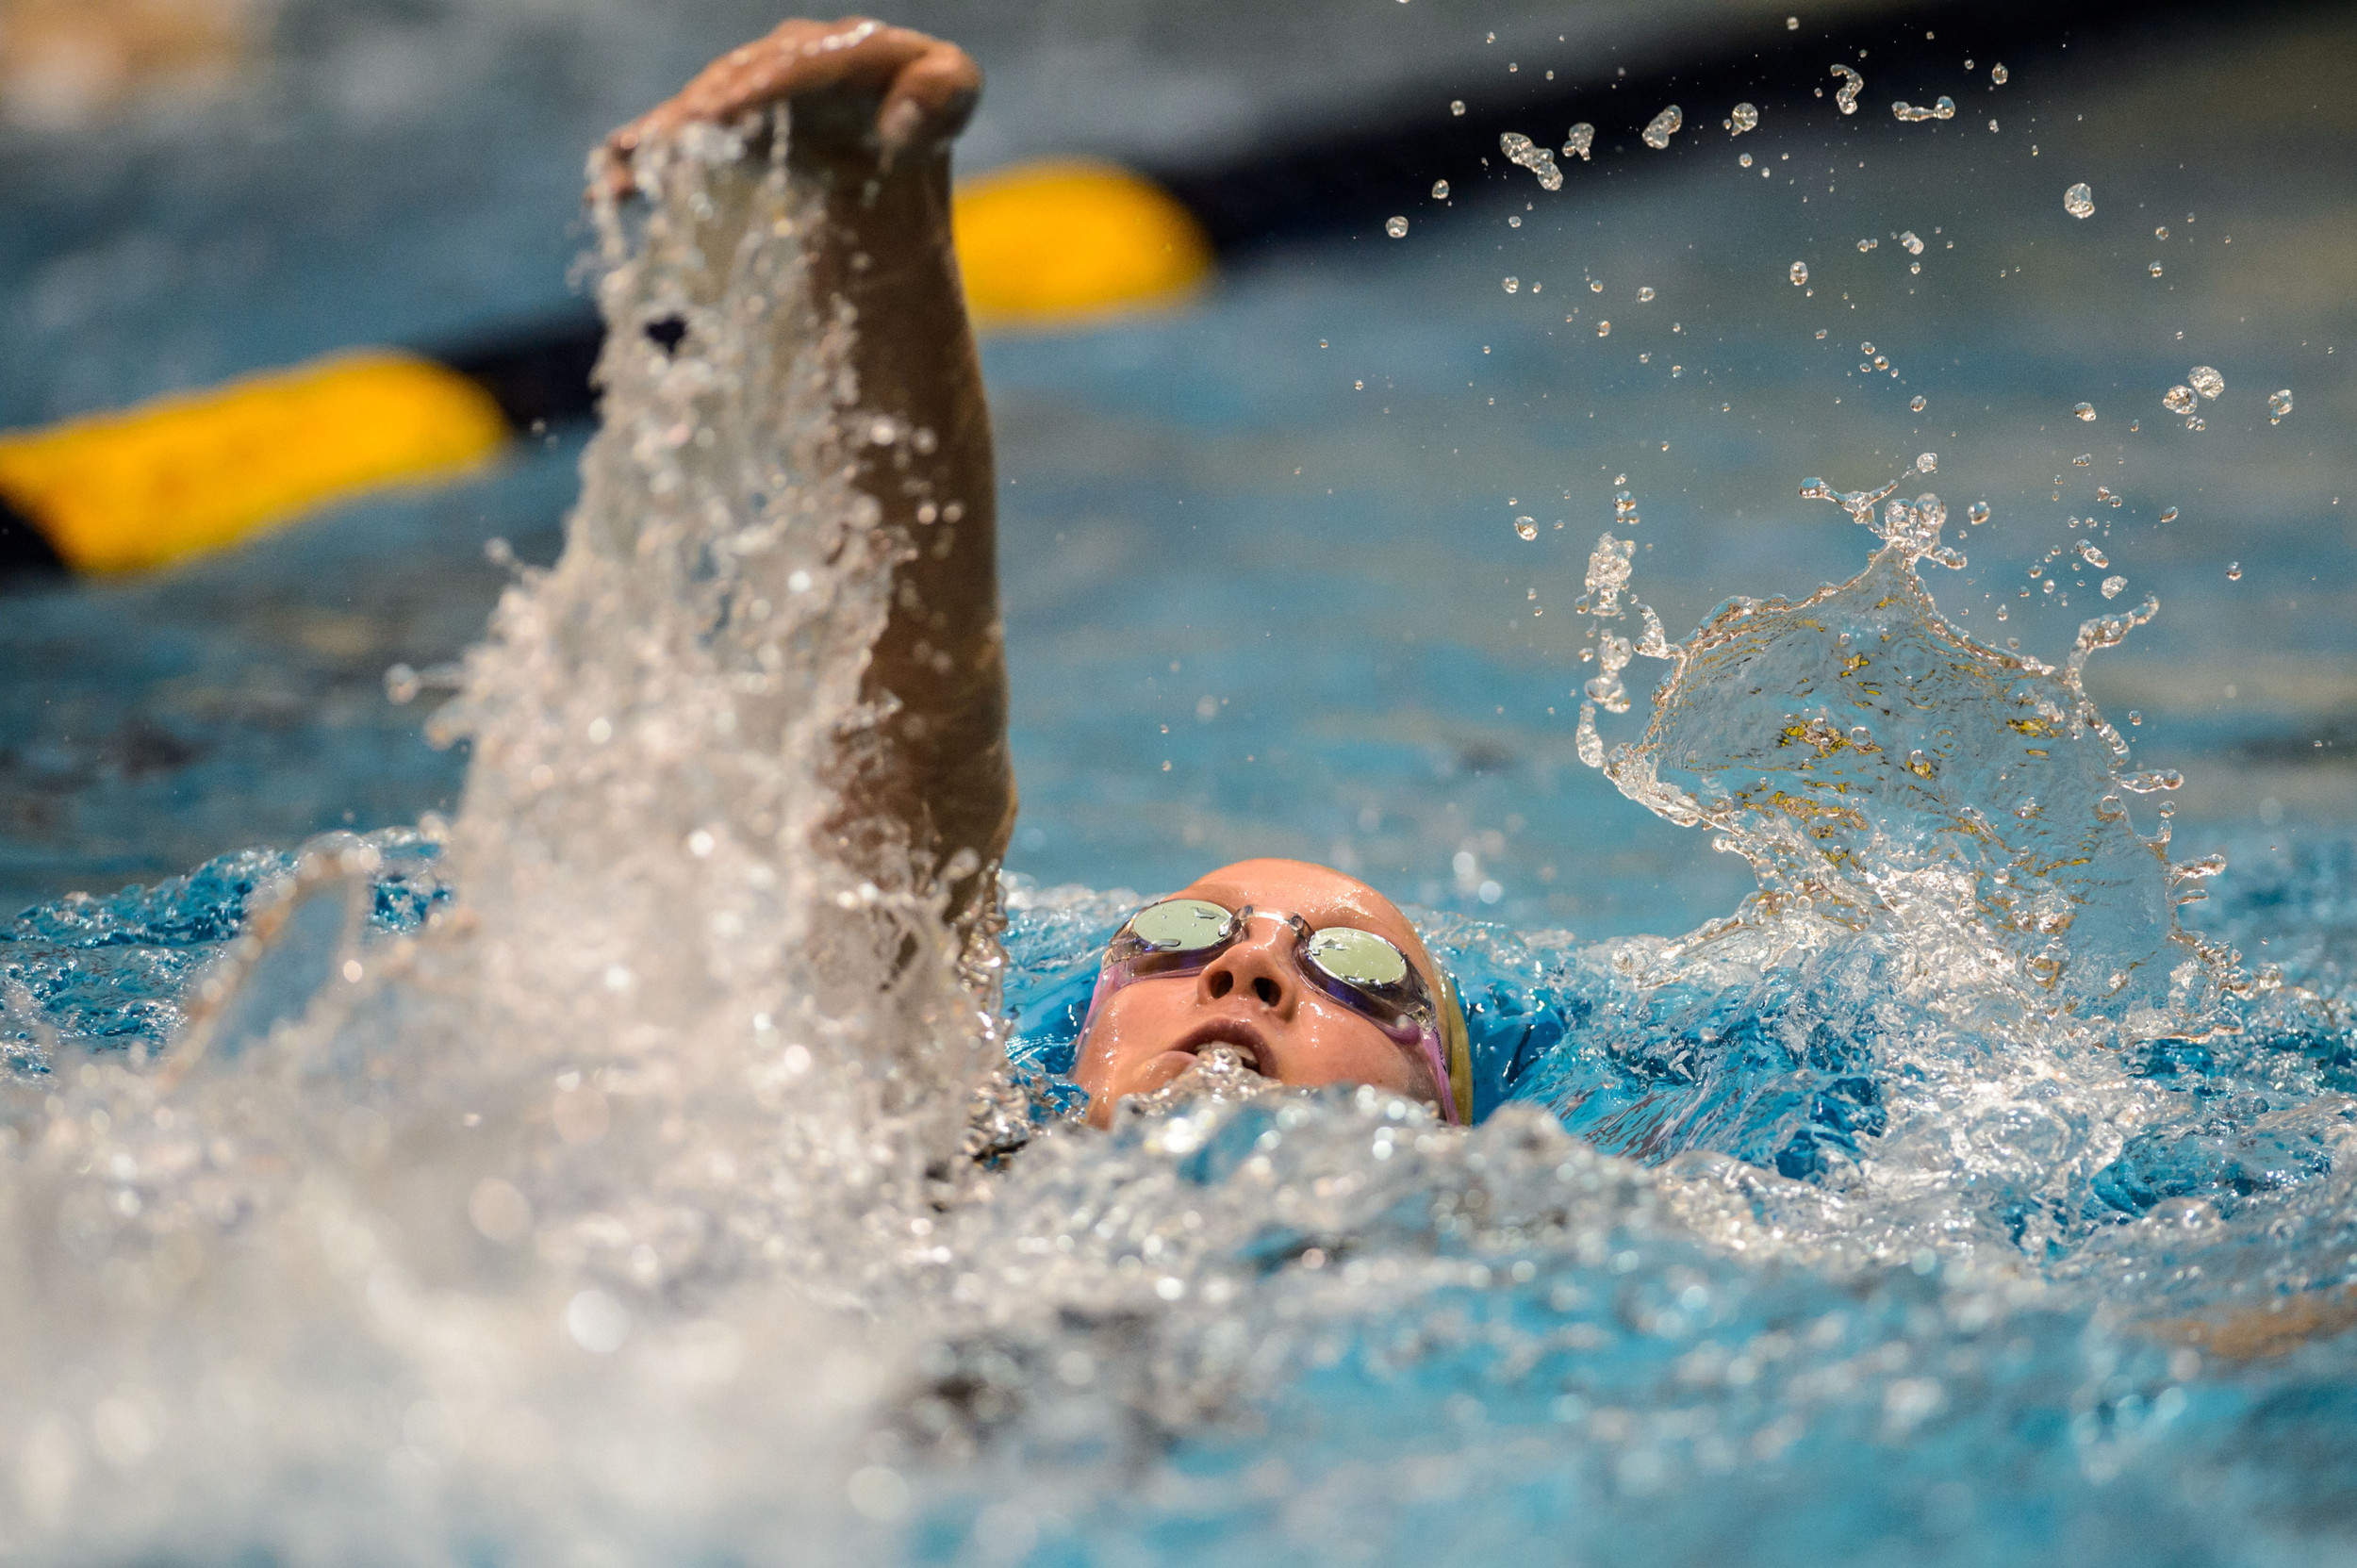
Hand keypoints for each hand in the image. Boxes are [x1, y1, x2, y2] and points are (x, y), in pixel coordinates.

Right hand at [600, 17, 978, 195]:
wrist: (892, 152)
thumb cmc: (927, 114)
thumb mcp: (954, 96)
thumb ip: (944, 93)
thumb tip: (899, 120)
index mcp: (842, 43)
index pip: (797, 63)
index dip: (757, 87)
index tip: (723, 114)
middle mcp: (787, 56)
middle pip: (736, 81)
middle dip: (700, 110)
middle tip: (665, 142)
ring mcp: (752, 89)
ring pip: (703, 109)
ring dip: (665, 137)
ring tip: (632, 164)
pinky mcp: (728, 126)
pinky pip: (683, 141)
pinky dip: (646, 162)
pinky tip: (611, 186)